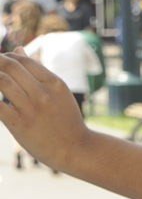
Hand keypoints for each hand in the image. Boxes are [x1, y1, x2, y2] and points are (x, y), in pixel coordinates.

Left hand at [0, 51, 91, 171]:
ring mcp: (32, 108)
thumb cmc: (65, 120)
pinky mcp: (20, 124)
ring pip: (2, 82)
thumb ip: (38, 71)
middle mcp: (43, 93)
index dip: (6, 57)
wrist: (76, 149)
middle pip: (10, 67)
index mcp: (55, 83)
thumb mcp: (58, 92)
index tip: (1, 62)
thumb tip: (19, 49)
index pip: (23, 60)